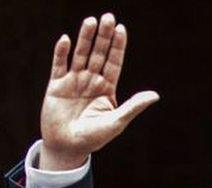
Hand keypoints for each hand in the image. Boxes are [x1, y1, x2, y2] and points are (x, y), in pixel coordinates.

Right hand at [40, 14, 158, 169]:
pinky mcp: (56, 86)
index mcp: (107, 88)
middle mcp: (91, 81)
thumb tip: (155, 95)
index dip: (117, 46)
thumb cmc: (94, 137)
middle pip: (98, 54)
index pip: (114, 62)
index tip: (122, 29)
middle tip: (108, 17)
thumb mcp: (117, 121)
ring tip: (91, 21)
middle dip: (103, 36)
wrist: (68, 147)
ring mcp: (73, 81)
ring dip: (85, 38)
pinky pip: (59, 65)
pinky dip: (61, 53)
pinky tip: (66, 40)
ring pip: (80, 55)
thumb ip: (133, 106)